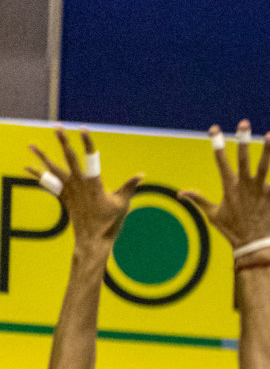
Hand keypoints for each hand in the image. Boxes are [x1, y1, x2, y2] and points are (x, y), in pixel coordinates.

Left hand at [26, 128, 142, 254]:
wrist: (92, 241)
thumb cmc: (109, 223)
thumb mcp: (122, 204)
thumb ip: (129, 187)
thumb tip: (142, 175)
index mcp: (93, 184)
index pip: (90, 158)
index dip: (86, 142)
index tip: (83, 129)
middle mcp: (78, 185)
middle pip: (68, 158)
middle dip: (63, 142)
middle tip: (57, 127)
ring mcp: (68, 191)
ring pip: (53, 170)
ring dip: (41, 157)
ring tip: (31, 145)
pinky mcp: (64, 198)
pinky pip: (49, 183)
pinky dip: (39, 175)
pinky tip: (29, 168)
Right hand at [180, 121, 269, 253]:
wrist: (250, 246)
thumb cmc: (231, 230)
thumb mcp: (212, 214)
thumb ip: (198, 200)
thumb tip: (180, 193)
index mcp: (228, 186)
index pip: (220, 160)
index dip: (217, 143)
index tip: (214, 129)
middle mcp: (243, 185)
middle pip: (242, 158)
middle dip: (242, 139)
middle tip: (244, 123)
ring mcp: (258, 190)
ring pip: (263, 165)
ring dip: (267, 150)